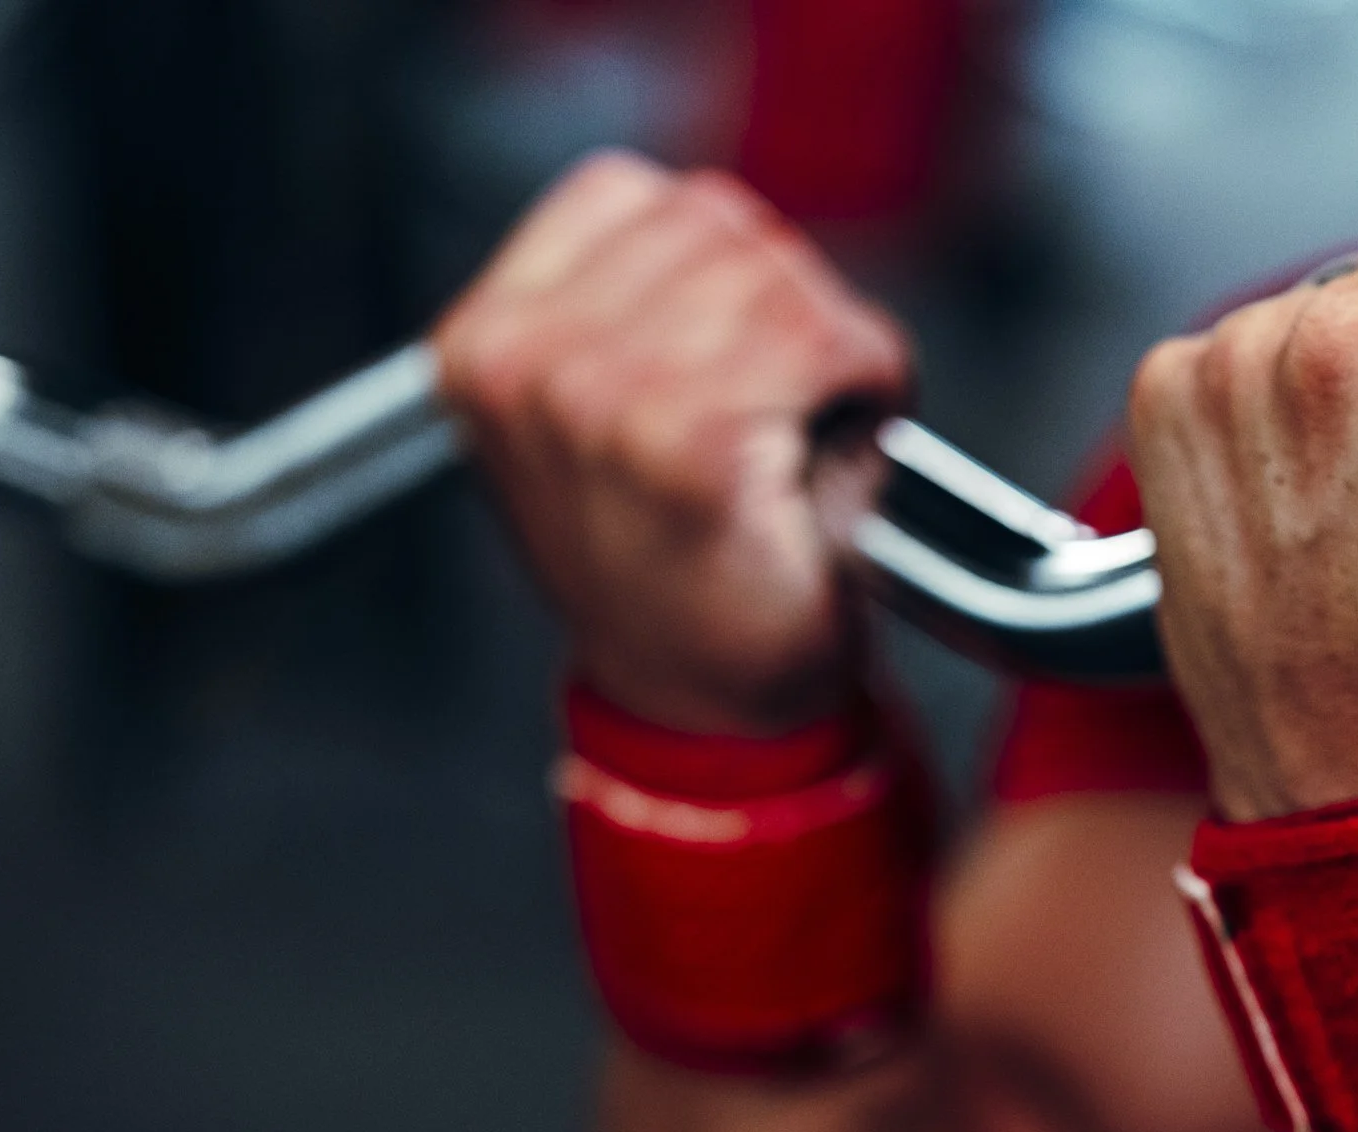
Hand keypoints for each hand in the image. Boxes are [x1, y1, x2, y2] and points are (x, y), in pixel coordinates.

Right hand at [435, 153, 911, 734]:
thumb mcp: (612, 409)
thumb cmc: (683, 565)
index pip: (634, 195)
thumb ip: (638, 297)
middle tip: (785, 417)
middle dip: (785, 309)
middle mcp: (524, 359)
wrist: (708, 710)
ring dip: (829, 356)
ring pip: (781, 282)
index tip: (737, 353)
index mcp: (487, 337)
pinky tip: (834, 463)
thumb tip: (726, 229)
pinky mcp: (689, 444)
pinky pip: (829, 346)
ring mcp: (597, 398)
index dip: (721, 265)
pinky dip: (871, 393)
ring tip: (799, 446)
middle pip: (719, 224)